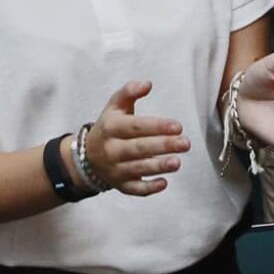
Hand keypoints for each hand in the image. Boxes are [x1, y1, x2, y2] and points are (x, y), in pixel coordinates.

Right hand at [82, 81, 189, 195]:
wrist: (88, 155)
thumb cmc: (109, 127)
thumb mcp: (114, 107)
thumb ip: (129, 92)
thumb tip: (147, 83)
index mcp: (110, 127)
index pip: (135, 126)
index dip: (156, 126)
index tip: (178, 126)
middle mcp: (111, 148)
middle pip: (138, 148)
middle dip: (162, 145)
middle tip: (185, 143)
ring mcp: (116, 168)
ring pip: (138, 169)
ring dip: (158, 166)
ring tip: (177, 162)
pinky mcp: (121, 185)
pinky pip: (135, 189)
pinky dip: (149, 188)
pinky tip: (163, 183)